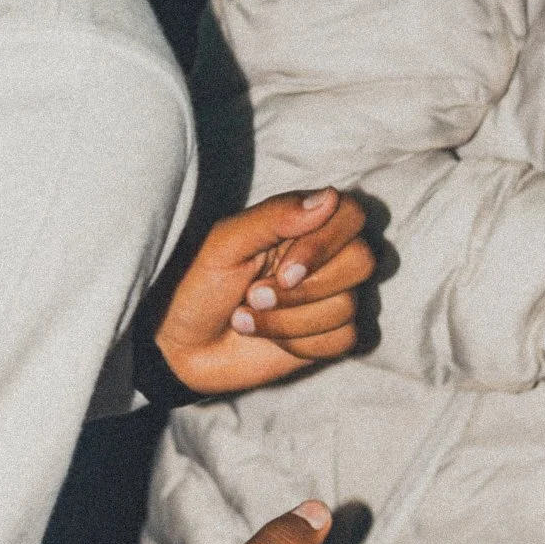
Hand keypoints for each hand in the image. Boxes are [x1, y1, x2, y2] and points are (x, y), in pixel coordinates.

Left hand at [154, 188, 373, 395]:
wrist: (183, 346)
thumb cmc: (202, 285)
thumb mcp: (226, 243)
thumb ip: (276, 216)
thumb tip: (328, 197)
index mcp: (303, 224)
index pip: (352, 214)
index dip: (325, 244)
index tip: (284, 270)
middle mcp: (326, 257)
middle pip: (361, 261)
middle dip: (305, 289)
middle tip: (256, 296)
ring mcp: (331, 297)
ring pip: (347, 306)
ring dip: (288, 321)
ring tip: (249, 317)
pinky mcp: (331, 336)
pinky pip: (343, 339)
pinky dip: (300, 344)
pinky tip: (271, 340)